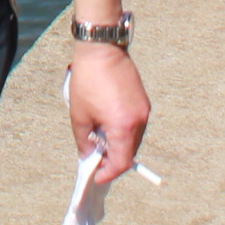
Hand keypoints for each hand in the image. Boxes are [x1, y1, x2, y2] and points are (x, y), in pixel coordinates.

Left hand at [65, 43, 149, 185]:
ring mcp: (144, 110)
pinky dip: (123, 132)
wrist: (101, 49)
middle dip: (113, 160)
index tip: (98, 176)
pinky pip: (136, 126)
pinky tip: (108, 126)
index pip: (122, 161)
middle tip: (96, 160)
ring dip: (119, 145)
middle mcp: (139, 120)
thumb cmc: (88, 79)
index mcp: (123, 126)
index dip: (110, 172)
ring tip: (100, 141)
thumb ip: (84, 141)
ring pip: (133, 139)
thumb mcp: (80, 114)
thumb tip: (89, 156)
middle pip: (130, 152)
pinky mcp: (143, 101)